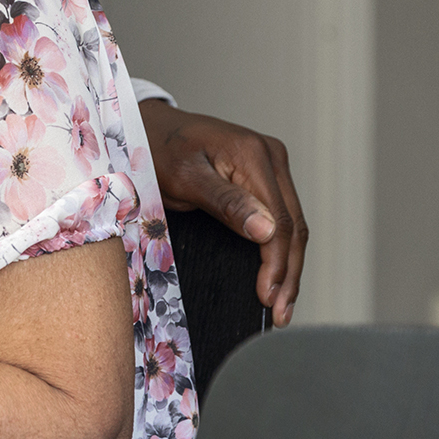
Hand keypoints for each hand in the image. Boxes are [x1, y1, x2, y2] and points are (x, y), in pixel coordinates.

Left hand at [141, 100, 307, 325]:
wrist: (144, 126)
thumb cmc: (155, 149)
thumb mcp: (183, 177)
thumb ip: (225, 203)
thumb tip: (267, 232)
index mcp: (255, 154)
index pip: (280, 220)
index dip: (278, 264)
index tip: (268, 298)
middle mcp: (270, 157)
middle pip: (294, 226)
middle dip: (289, 273)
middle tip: (279, 313)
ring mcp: (269, 165)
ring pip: (292, 224)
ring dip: (289, 265)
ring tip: (281, 303)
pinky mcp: (262, 175)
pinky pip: (280, 215)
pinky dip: (279, 247)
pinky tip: (276, 273)